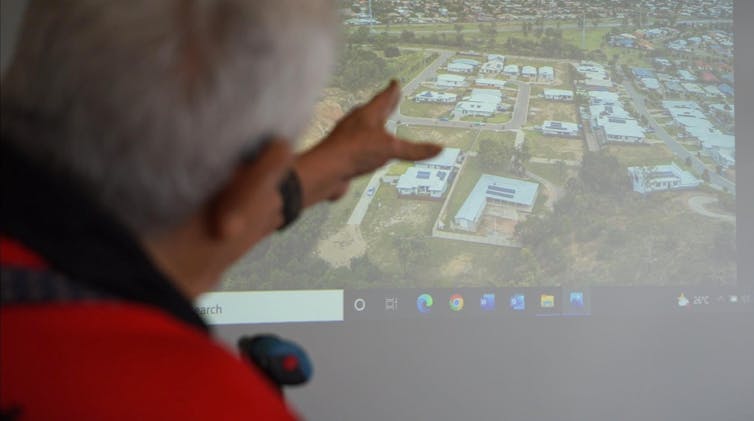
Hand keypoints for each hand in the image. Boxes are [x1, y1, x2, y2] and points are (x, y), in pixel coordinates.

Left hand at [295, 80, 441, 206]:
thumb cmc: (354, 152)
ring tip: (378, 125)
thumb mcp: (391, 149)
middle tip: (389, 99)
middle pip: (372, 110)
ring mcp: (346, 138)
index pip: (383, 98)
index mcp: (367, 114)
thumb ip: (415, 150)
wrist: (324, 171)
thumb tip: (439, 148)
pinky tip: (364, 152)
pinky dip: (364, 145)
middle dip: (382, 106)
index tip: (395, 83)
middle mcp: (355, 123)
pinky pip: (356, 146)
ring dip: (372, 124)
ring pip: (362, 127)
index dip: (392, 91)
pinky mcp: (341, 154)